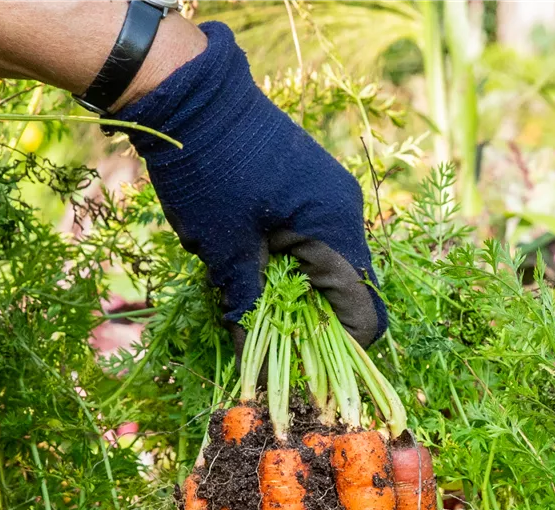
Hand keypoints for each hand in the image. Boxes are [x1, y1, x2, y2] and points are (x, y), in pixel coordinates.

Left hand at [108, 23, 385, 344]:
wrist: (190, 93)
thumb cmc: (210, 170)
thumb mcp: (222, 248)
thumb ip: (245, 303)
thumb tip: (251, 359)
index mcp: (336, 228)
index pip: (364, 310)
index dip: (336, 349)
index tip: (299, 371)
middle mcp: (342, 211)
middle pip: (338, 292)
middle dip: (301, 320)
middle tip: (255, 336)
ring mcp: (325, 194)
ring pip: (316, 266)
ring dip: (283, 288)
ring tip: (237, 285)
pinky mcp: (303, 186)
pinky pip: (301, 238)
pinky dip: (277, 260)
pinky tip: (237, 256)